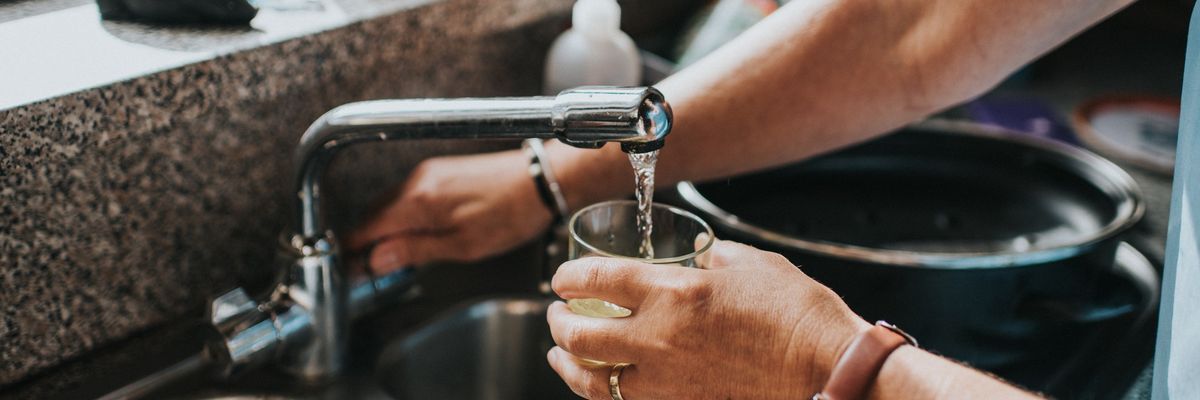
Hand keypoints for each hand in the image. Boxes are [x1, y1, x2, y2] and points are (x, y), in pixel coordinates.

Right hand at [346, 150, 551, 272]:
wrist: (541, 179)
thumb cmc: (509, 214)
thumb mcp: (462, 245)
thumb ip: (415, 250)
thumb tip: (376, 260)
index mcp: (418, 201)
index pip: (365, 227)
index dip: (353, 251)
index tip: (349, 271)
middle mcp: (416, 181)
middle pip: (373, 215)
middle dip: (365, 242)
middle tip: (368, 271)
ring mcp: (427, 173)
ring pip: (389, 204)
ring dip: (383, 229)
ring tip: (392, 257)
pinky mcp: (440, 170)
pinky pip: (407, 195)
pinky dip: (401, 215)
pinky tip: (414, 233)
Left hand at [546, 238, 868, 398]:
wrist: (827, 370)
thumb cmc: (799, 317)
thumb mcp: (754, 265)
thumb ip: (715, 256)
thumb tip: (700, 255)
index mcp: (673, 293)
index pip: (595, 280)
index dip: (568, 276)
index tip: (562, 277)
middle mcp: (658, 339)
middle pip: (578, 335)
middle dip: (557, 322)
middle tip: (556, 314)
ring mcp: (666, 381)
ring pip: (591, 380)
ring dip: (567, 364)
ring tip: (561, 355)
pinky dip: (604, 392)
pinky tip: (603, 384)